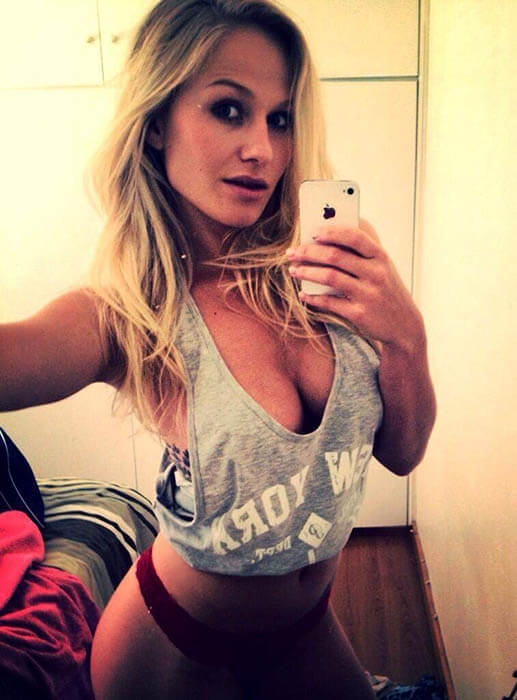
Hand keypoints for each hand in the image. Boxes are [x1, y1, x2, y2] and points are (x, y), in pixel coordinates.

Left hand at [286, 220, 423, 351]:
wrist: (404, 325)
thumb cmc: (386, 289)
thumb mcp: (382, 267)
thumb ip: (362, 251)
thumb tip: (328, 234)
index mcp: (381, 257)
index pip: (355, 237)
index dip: (332, 232)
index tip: (313, 231)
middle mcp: (376, 274)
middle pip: (335, 256)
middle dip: (309, 252)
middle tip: (292, 252)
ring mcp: (368, 294)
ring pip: (329, 277)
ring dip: (306, 272)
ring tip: (293, 270)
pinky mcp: (359, 314)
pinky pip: (329, 302)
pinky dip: (313, 297)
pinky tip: (303, 294)